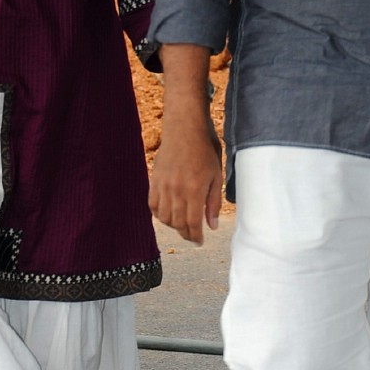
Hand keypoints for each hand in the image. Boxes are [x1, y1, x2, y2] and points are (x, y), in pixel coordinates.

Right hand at [149, 115, 222, 244]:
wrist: (184, 128)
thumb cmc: (205, 149)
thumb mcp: (216, 176)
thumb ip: (213, 202)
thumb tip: (211, 225)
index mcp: (194, 190)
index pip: (192, 223)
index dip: (195, 236)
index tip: (200, 241)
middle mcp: (176, 190)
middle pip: (177, 223)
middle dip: (186, 234)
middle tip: (192, 237)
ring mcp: (163, 185)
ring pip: (163, 217)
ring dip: (173, 225)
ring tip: (182, 225)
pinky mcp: (154, 180)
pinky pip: (152, 205)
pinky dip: (159, 214)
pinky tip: (167, 214)